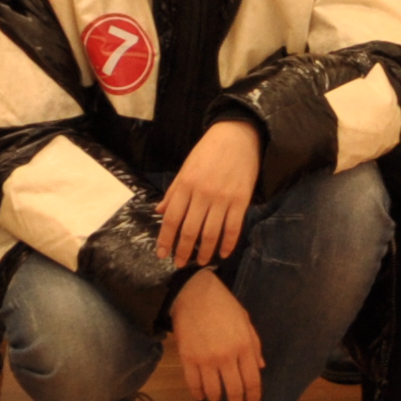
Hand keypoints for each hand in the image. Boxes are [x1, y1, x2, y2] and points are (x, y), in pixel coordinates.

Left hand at [156, 119, 260, 267]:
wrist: (238, 136)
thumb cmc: (208, 151)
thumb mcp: (186, 167)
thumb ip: (173, 192)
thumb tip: (159, 212)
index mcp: (186, 184)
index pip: (171, 218)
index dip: (165, 239)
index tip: (161, 254)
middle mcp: (203, 194)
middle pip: (190, 230)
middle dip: (183, 250)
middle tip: (179, 264)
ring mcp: (223, 198)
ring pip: (211, 233)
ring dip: (204, 252)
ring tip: (200, 262)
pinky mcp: (241, 201)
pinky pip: (233, 228)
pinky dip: (228, 244)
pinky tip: (223, 253)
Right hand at [171, 269, 264, 400]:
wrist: (194, 292)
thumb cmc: (223, 304)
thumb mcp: (245, 321)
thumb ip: (254, 345)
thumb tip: (260, 367)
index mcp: (244, 346)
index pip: (252, 380)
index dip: (254, 396)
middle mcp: (226, 356)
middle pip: (234, 389)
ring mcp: (206, 359)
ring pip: (213, 390)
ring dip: (216, 398)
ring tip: (217, 398)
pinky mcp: (188, 358)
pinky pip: (193, 383)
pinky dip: (197, 393)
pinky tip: (200, 395)